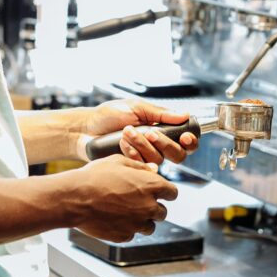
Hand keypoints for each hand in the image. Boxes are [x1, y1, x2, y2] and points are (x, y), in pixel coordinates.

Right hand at [71, 155, 177, 241]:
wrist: (74, 198)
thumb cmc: (95, 176)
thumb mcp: (118, 162)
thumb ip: (140, 167)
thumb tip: (154, 169)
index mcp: (151, 186)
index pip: (172, 193)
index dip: (165, 192)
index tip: (159, 192)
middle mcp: (149, 207)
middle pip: (162, 212)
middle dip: (153, 207)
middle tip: (136, 201)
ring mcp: (137, 224)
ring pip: (149, 226)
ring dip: (142, 220)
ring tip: (124, 211)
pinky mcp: (124, 236)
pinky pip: (131, 234)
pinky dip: (126, 228)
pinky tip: (113, 218)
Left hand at [79, 99, 199, 164]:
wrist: (86, 129)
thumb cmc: (109, 115)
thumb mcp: (136, 108)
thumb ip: (160, 113)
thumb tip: (185, 114)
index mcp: (161, 129)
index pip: (184, 140)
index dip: (190, 141)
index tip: (184, 136)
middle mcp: (156, 146)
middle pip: (178, 155)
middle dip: (164, 143)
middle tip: (149, 132)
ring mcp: (145, 158)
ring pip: (158, 160)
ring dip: (143, 144)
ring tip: (127, 132)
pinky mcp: (133, 168)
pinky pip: (143, 167)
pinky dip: (133, 153)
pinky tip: (122, 144)